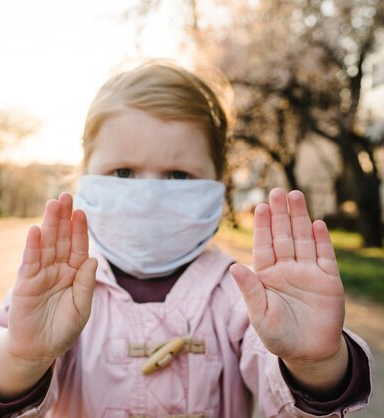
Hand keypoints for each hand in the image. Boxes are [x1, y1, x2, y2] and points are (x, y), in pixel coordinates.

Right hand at [6, 192, 96, 365]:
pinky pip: (30, 261)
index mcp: (74, 274)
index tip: (81, 212)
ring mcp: (40, 273)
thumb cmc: (63, 330)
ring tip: (52, 204)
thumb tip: (93, 258)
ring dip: (49, 224)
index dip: (79, 230)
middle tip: (66, 196)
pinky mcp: (25, 282)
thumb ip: (86, 284)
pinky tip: (35, 230)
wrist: (38, 349)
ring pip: (46, 245)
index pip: (78, 247)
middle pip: (61, 239)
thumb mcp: (81, 308)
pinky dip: (33, 246)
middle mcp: (57, 269)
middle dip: (63, 218)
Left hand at [230, 188, 346, 392]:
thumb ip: (250, 290)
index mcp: (266, 275)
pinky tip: (316, 223)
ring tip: (295, 195)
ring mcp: (307, 272)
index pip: (263, 245)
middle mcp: (286, 269)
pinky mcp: (328, 280)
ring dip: (300, 218)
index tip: (259, 206)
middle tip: (277, 191)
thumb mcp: (260, 315)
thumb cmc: (278, 335)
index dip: (262, 226)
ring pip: (303, 240)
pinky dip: (321, 240)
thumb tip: (233, 266)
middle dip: (280, 214)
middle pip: (283, 236)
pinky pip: (324, 256)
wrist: (308, 353)